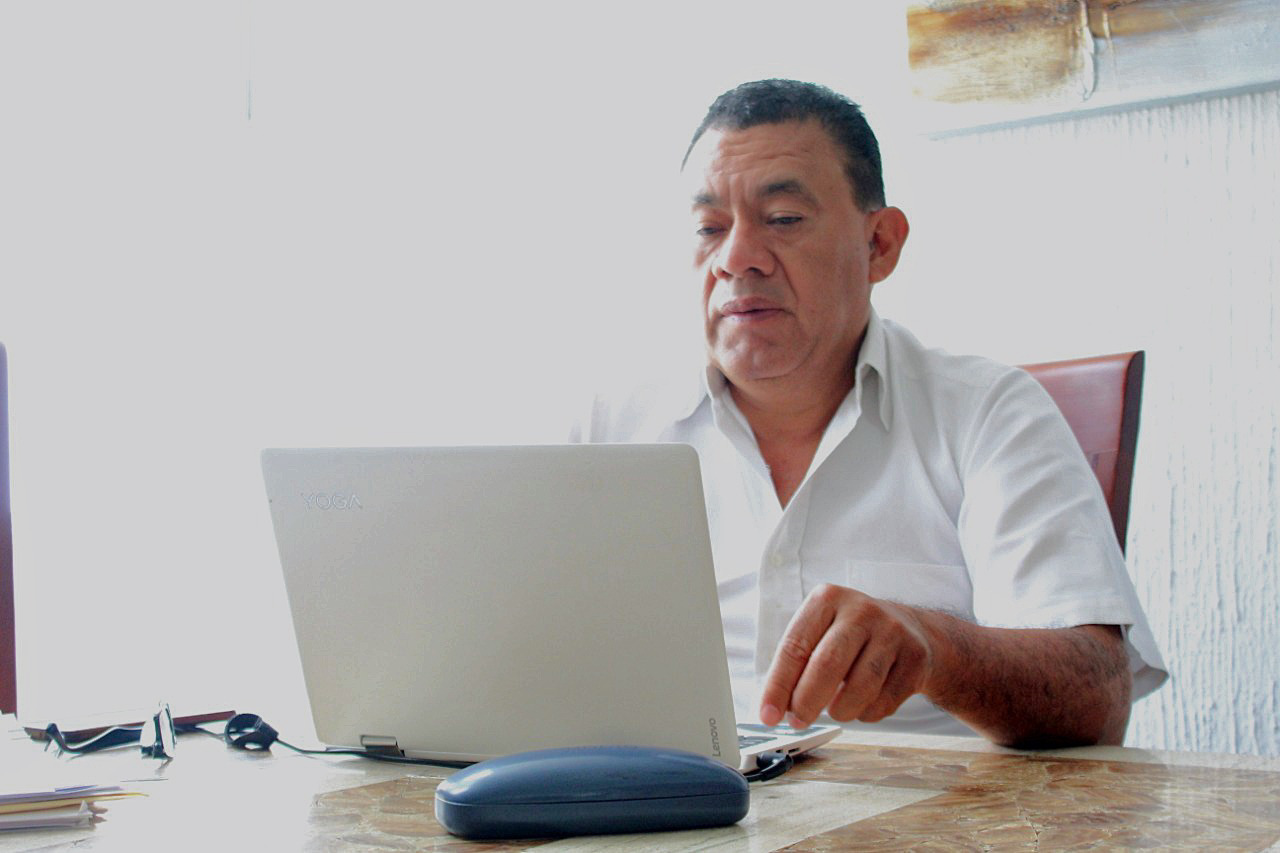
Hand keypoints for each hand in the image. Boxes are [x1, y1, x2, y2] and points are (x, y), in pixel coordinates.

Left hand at [759, 584, 934, 726]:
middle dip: (806, 702)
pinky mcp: (915, 658)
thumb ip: (797, 664)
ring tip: (834, 711)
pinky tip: (863, 702)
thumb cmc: (853, 635)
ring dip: (840, 711)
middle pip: (827, 664)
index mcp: (827, 599)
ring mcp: (892, 632)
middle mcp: (860, 610)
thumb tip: (774, 707)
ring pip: (859, 687)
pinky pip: (884, 701)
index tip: (767, 714)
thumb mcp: (822, 632)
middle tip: (797, 721)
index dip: (778, 685)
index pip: (794, 646)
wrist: (912, 629)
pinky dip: (866, 712)